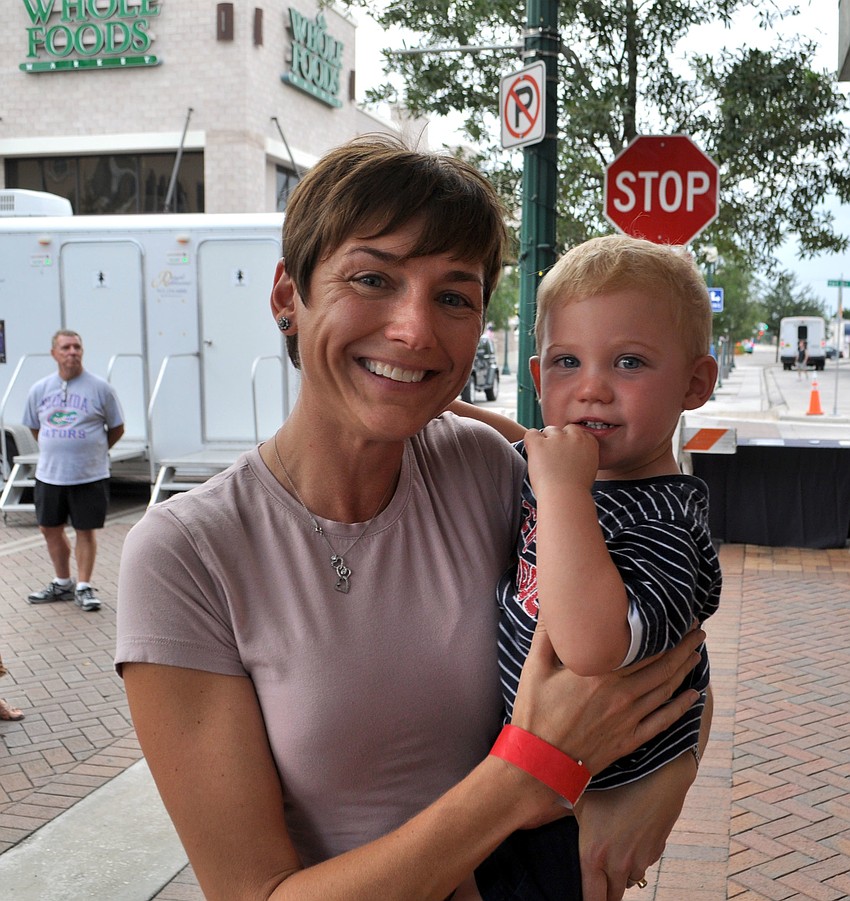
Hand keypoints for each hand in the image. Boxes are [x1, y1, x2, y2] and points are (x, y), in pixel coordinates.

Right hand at [510, 623, 703, 777]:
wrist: (540, 762)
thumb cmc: (535, 712)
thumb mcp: (535, 667)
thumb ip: (548, 635)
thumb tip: (554, 607)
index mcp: (601, 673)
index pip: (644, 647)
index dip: (666, 632)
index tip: (679, 617)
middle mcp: (621, 693)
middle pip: (662, 666)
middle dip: (683, 647)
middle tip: (697, 631)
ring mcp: (628, 718)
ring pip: (666, 690)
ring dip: (685, 670)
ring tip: (696, 654)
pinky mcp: (629, 739)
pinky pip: (662, 721)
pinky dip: (680, 707)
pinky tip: (692, 696)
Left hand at [524, 425, 598, 494]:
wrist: (566, 498)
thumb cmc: (575, 491)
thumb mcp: (588, 468)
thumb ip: (582, 455)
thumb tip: (570, 451)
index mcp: (589, 442)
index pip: (576, 432)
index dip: (568, 443)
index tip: (565, 457)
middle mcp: (575, 436)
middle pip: (562, 430)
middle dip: (556, 441)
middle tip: (553, 461)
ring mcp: (557, 438)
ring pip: (548, 431)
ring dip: (544, 442)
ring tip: (544, 462)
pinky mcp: (539, 443)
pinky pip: (531, 434)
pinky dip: (530, 442)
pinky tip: (533, 455)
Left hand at [575, 751, 695, 900]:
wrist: (656, 773)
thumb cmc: (614, 781)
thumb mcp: (580, 796)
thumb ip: (565, 812)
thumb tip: (541, 811)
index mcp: (593, 853)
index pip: (591, 899)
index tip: (581, 896)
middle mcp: (617, 863)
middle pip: (611, 897)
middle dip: (603, 892)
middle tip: (595, 881)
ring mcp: (640, 859)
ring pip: (628, 881)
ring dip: (620, 875)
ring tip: (612, 852)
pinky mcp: (656, 852)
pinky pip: (642, 865)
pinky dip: (635, 860)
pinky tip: (630, 837)